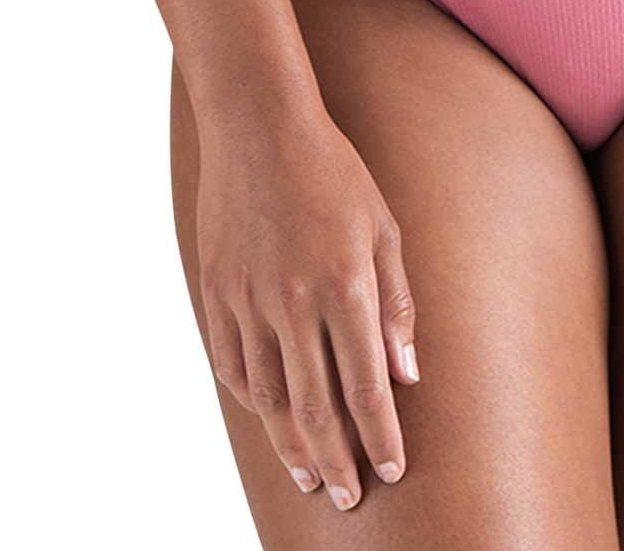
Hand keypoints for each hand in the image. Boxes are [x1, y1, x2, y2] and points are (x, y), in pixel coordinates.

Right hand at [195, 107, 419, 512]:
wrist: (258, 127)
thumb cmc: (332, 172)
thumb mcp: (383, 228)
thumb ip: (396, 304)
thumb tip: (407, 375)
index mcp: (344, 284)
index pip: (366, 386)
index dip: (380, 436)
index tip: (393, 468)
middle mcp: (294, 301)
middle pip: (316, 406)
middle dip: (337, 460)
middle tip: (349, 496)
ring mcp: (248, 300)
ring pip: (268, 398)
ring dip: (291, 445)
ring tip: (310, 476)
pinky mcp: (216, 292)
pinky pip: (232, 366)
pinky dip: (252, 402)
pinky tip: (270, 420)